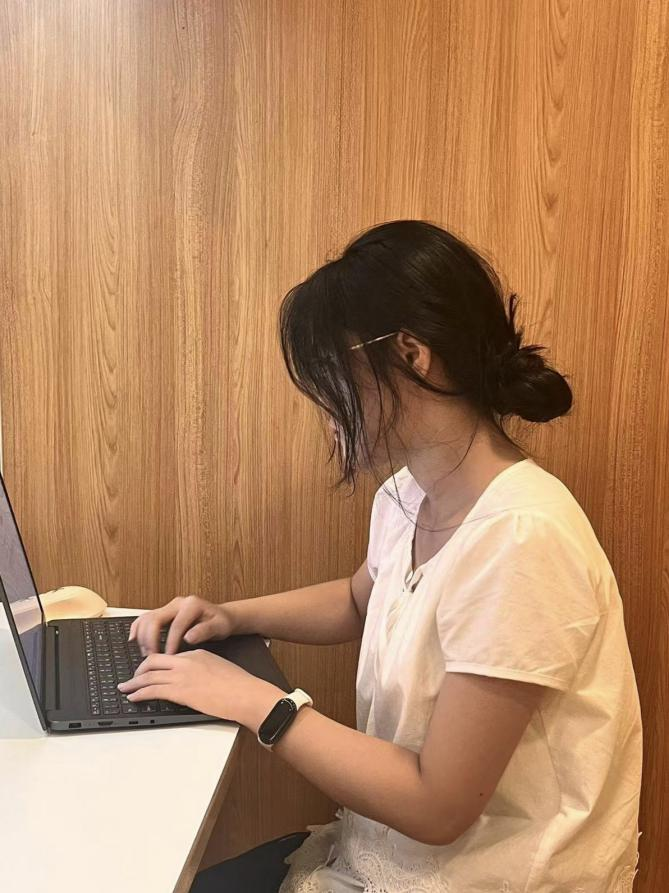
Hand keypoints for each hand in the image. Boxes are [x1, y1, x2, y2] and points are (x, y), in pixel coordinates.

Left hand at [117, 648, 280, 728]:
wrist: (245, 693)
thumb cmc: (239, 685)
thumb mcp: (218, 668)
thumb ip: (203, 669)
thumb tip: (195, 680)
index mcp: (196, 653)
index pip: (168, 656)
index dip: (154, 664)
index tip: (148, 670)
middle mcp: (186, 661)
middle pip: (152, 661)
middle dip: (138, 670)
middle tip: (132, 678)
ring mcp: (182, 676)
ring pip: (148, 676)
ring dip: (133, 683)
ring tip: (125, 688)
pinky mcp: (180, 691)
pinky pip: (152, 690)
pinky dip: (139, 693)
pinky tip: (134, 697)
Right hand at [128, 594, 234, 655]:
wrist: (221, 616)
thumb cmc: (221, 622)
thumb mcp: (220, 627)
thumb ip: (205, 631)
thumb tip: (189, 637)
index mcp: (191, 605)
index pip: (176, 625)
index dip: (171, 643)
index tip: (170, 658)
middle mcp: (177, 603)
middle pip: (155, 619)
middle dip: (151, 640)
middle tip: (153, 658)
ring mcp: (168, 607)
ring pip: (146, 618)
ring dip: (143, 637)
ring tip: (147, 653)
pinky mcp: (163, 613)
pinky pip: (145, 618)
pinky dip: (137, 628)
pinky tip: (134, 640)